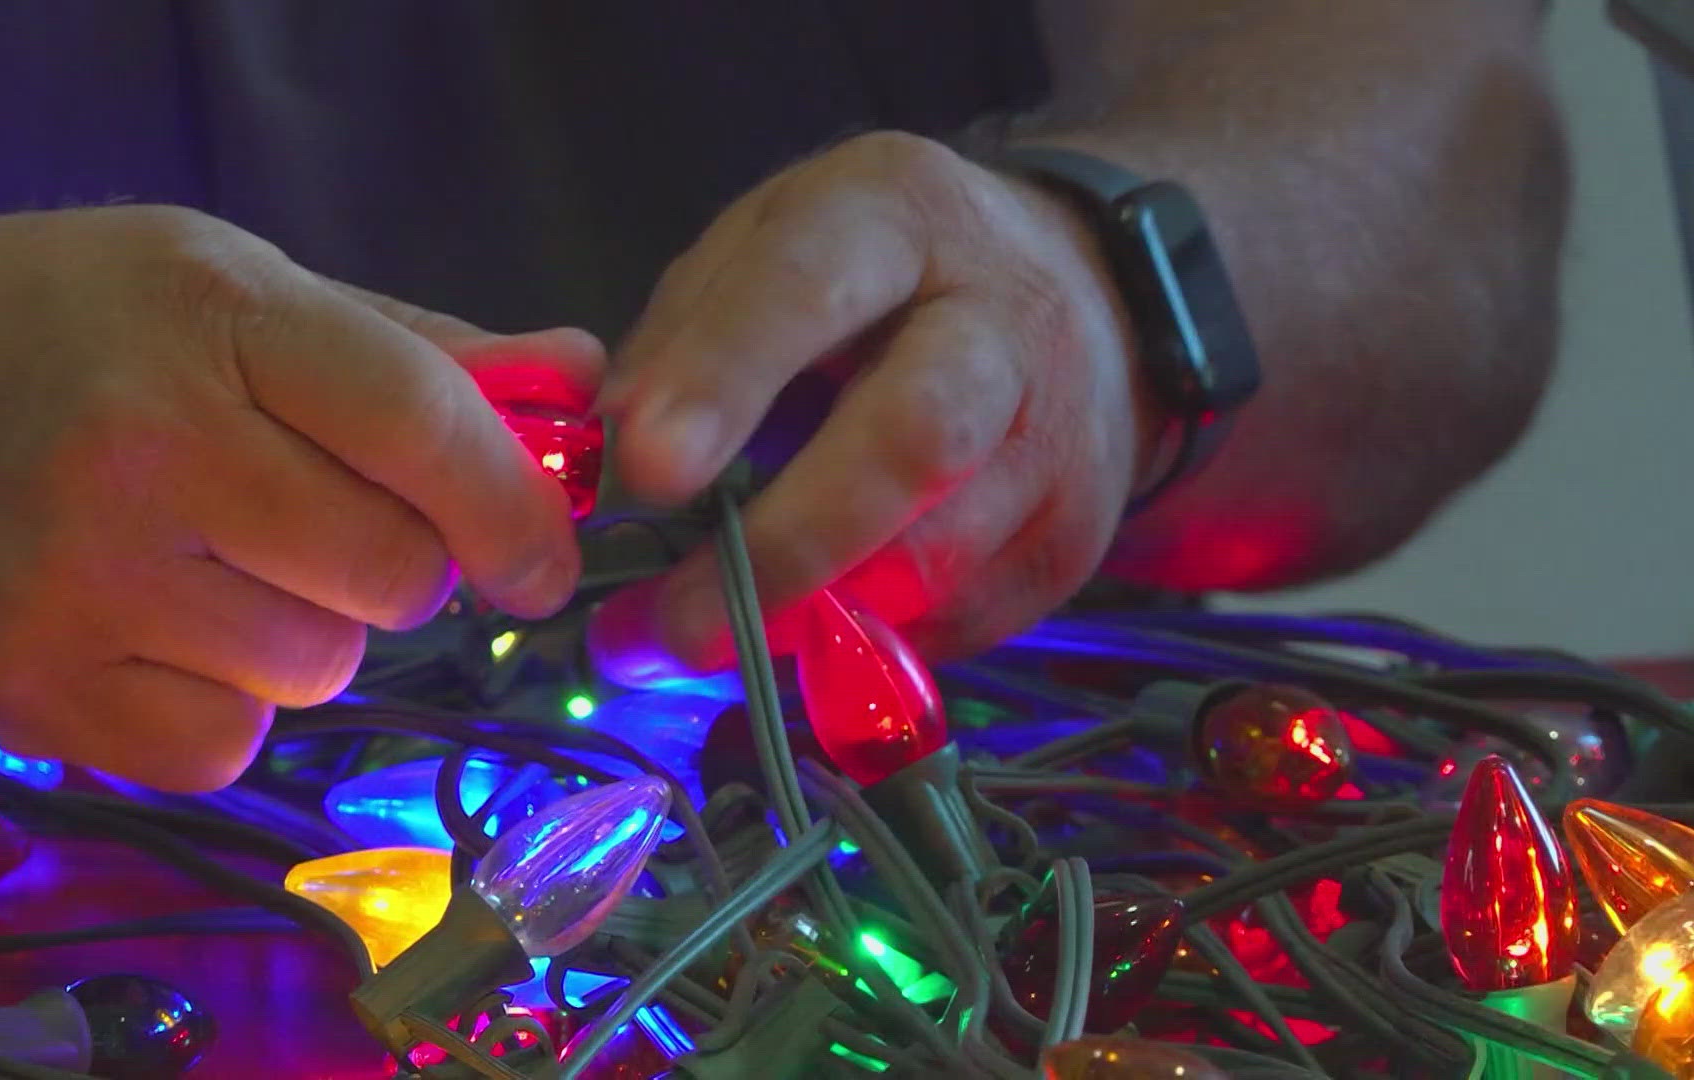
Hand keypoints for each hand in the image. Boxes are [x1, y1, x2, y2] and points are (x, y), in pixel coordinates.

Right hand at [0, 206, 599, 789]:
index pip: (426, 425)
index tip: (543, 554)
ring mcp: (83, 577)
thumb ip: (411, 342)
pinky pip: (227, 744)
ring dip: (305, 633)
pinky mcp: (29, 689)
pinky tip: (162, 632)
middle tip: (325, 527)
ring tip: (215, 565)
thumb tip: (575, 379)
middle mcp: (151, 444)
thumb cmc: (45, 321)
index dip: (517, 505)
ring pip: (319, 669)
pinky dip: (226, 706)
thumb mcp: (223, 283)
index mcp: (217, 316)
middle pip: (393, 575)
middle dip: (399, 566)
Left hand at [590, 131, 1162, 682]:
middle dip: (787, 542)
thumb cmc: (885, 276)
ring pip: (941, 557)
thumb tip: (610, 453)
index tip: (645, 468)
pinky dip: (866, 647)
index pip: (810, 288)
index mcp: (899, 219)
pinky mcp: (1071, 540)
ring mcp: (1054, 440)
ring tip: (704, 640)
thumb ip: (688, 333)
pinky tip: (803, 633)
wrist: (1083, 298)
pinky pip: (960, 621)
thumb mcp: (776, 247)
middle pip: (914, 439)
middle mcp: (999, 325)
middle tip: (674, 624)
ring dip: (809, 622)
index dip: (725, 379)